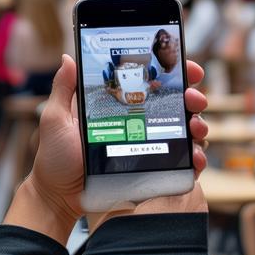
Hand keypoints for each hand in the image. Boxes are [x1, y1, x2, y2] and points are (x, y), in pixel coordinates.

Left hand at [6, 54, 209, 242]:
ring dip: (198, 126)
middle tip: (194, 99)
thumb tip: (69, 57)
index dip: (175, 73)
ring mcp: (148, 146)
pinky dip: (194, 157)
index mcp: (120, 104)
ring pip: (185, 131)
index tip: (188, 69)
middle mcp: (138, 122)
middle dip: (194, 97)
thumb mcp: (56, 119)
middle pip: (176, 104)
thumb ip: (64, 89)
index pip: (152, 82)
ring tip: (196, 128)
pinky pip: (181, 162)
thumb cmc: (56, 157)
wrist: (59, 196)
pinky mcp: (152, 170)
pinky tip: (194, 157)